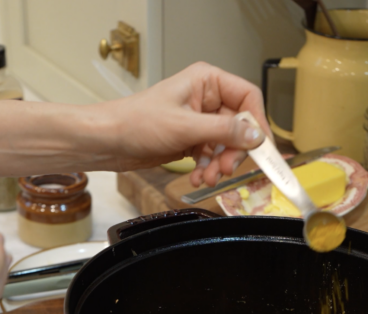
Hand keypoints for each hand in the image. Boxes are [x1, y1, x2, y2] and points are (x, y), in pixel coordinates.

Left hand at [100, 62, 271, 186]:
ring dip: (220, 164)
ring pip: (226, 144)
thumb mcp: (185, 127)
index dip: (256, 123)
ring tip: (207, 178)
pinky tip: (197, 177)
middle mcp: (205, 97)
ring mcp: (199, 119)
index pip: (248, 97)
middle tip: (226, 168)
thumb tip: (255, 135)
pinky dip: (208, 169)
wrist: (108, 141)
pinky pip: (212, 155)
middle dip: (234, 151)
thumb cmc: (134, 122)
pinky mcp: (190, 138)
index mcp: (206, 81)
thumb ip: (224, 131)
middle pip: (240, 125)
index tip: (260, 148)